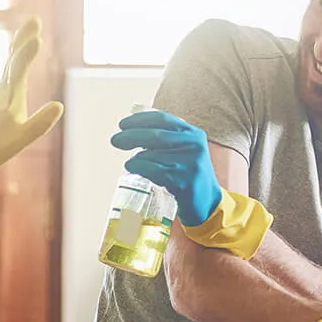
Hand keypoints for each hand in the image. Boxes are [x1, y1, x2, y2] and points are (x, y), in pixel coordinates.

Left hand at [110, 109, 222, 226]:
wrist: (207, 202)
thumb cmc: (187, 173)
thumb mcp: (183, 150)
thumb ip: (165, 139)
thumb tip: (131, 132)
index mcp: (193, 133)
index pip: (163, 119)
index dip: (140, 120)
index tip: (123, 124)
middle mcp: (194, 146)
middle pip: (156, 135)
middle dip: (131, 136)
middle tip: (115, 140)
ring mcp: (191, 164)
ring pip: (153, 155)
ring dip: (135, 158)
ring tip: (129, 162)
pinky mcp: (184, 182)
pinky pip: (154, 171)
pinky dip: (139, 168)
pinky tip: (132, 168)